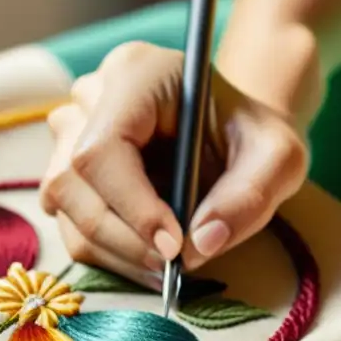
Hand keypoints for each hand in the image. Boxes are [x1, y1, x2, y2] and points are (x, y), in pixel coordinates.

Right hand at [40, 41, 308, 286]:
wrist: (238, 131)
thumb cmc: (254, 135)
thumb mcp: (278, 159)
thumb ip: (249, 197)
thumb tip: (201, 244)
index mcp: (137, 73)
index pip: (102, 148)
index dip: (131, 206)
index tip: (174, 246)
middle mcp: (93, 94)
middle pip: (71, 180)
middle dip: (121, 238)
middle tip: (173, 267)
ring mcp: (71, 128)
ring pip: (62, 203)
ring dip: (112, 249)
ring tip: (167, 267)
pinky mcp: (68, 165)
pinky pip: (68, 219)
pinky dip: (107, 251)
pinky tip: (150, 259)